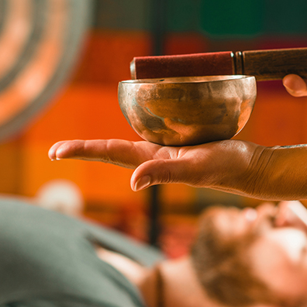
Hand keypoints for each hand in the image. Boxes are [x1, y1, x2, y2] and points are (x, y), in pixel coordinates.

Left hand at [48, 139, 274, 196]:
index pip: (108, 153)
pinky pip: (152, 135)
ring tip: (79, 148)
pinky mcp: (181, 145)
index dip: (81, 151)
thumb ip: (164, 173)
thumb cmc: (227, 168)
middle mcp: (154, 158)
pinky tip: (134, 125)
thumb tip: (131, 181)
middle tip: (55, 152)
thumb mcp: (195, 168)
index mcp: (151, 162)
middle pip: (110, 152)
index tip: (54, 152)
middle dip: (84, 151)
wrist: (253, 168)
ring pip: (128, 145)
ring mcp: (166, 152)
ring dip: (103, 148)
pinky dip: (137, 129)